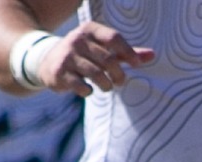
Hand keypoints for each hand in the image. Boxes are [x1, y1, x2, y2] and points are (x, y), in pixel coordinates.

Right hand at [41, 23, 155, 96]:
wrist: (48, 62)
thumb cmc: (85, 56)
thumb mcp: (104, 50)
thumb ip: (126, 53)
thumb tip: (153, 55)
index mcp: (90, 30)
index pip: (114, 38)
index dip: (128, 52)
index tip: (136, 65)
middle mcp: (77, 39)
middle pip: (108, 60)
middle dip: (119, 75)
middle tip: (120, 82)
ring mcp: (67, 55)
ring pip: (97, 74)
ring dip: (107, 85)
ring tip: (106, 86)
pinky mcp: (60, 72)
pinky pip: (82, 86)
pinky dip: (89, 92)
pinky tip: (88, 90)